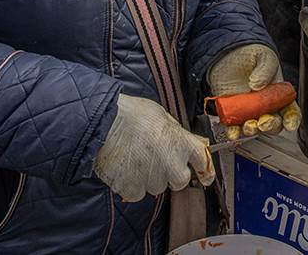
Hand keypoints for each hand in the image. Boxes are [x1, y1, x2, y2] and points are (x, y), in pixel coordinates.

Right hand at [94, 94, 213, 201]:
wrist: (105, 124)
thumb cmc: (132, 114)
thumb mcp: (162, 116)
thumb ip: (176, 133)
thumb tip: (182, 141)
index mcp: (182, 143)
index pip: (202, 160)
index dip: (202, 167)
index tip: (202, 173)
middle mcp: (172, 163)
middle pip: (181, 180)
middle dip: (171, 173)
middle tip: (156, 160)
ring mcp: (153, 178)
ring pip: (157, 186)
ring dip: (149, 178)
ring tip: (135, 159)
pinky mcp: (133, 188)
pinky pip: (138, 193)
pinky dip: (131, 185)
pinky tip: (124, 168)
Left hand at [208, 44, 301, 139]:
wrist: (228, 53)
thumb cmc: (251, 55)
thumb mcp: (264, 57)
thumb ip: (265, 69)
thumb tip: (257, 85)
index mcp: (279, 95)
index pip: (290, 111)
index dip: (292, 119)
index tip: (289, 124)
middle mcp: (266, 106)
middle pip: (274, 123)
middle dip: (270, 126)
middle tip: (263, 122)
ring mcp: (249, 111)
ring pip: (255, 128)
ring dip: (252, 131)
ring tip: (248, 125)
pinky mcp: (232, 112)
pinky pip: (234, 126)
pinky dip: (233, 131)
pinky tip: (232, 130)